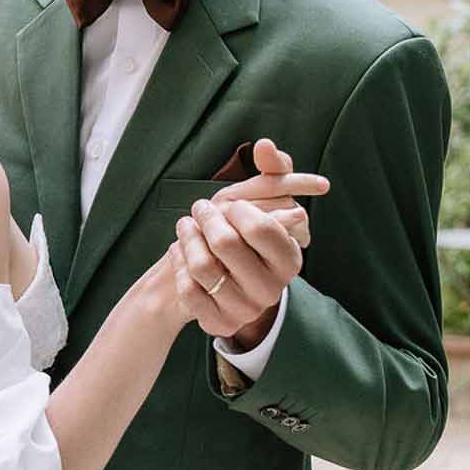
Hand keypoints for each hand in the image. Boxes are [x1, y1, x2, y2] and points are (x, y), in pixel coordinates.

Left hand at [171, 140, 329, 347]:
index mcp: (289, 259)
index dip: (238, 210)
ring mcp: (244, 310)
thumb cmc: (246, 231)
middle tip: (200, 207)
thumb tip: (265, 145)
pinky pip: (188, 290)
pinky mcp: (218, 323)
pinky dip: (179, 264)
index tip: (231, 204)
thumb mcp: (264, 198)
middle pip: (226, 243)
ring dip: (187, 238)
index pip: (261, 227)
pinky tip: (181, 253)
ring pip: (202, 266)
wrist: (224, 281)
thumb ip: (273, 168)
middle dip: (206, 217)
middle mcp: (271, 290)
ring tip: (186, 225)